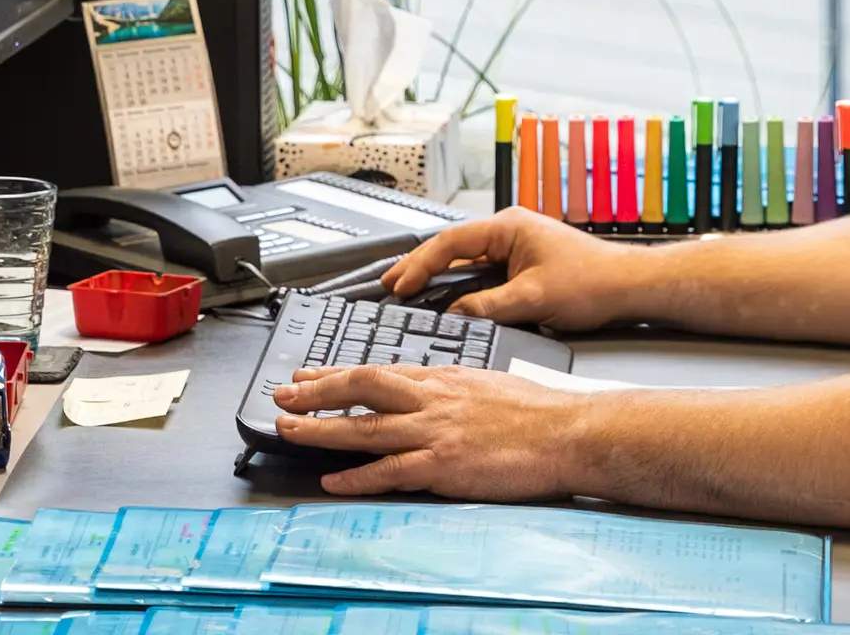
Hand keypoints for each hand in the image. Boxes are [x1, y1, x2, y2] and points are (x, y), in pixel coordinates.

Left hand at [272, 364, 588, 498]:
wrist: (567, 432)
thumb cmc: (537, 410)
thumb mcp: (487, 381)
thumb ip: (452, 385)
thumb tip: (431, 386)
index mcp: (442, 378)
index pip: (377, 370)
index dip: (337, 374)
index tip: (308, 375)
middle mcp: (432, 399)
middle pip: (360, 388)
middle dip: (316, 392)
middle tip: (282, 395)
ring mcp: (435, 432)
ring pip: (365, 427)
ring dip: (321, 429)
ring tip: (288, 430)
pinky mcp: (443, 465)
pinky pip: (390, 471)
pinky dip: (356, 477)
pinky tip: (332, 479)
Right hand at [383, 207, 641, 328]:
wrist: (630, 286)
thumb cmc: (595, 281)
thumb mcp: (535, 298)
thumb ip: (489, 306)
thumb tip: (455, 314)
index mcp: (508, 227)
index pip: (451, 241)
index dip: (421, 264)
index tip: (401, 283)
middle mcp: (509, 232)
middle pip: (451, 248)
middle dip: (418, 266)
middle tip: (388, 283)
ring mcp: (515, 248)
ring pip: (464, 261)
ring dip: (437, 276)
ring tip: (407, 291)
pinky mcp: (522, 266)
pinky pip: (480, 273)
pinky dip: (458, 286)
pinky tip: (445, 300)